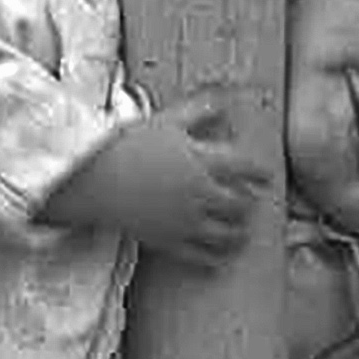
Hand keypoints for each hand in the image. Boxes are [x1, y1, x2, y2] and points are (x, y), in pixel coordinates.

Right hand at [43, 88, 269, 267]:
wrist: (92, 178)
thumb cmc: (127, 144)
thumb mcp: (166, 120)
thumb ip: (199, 110)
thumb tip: (226, 98)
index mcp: (204, 161)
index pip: (247, 168)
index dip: (260, 173)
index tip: (266, 176)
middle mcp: (201, 193)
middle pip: (240, 205)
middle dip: (249, 204)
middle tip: (251, 203)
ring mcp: (186, 221)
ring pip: (227, 235)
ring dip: (238, 234)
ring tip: (241, 232)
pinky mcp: (169, 241)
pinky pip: (201, 257)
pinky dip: (215, 260)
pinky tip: (220, 260)